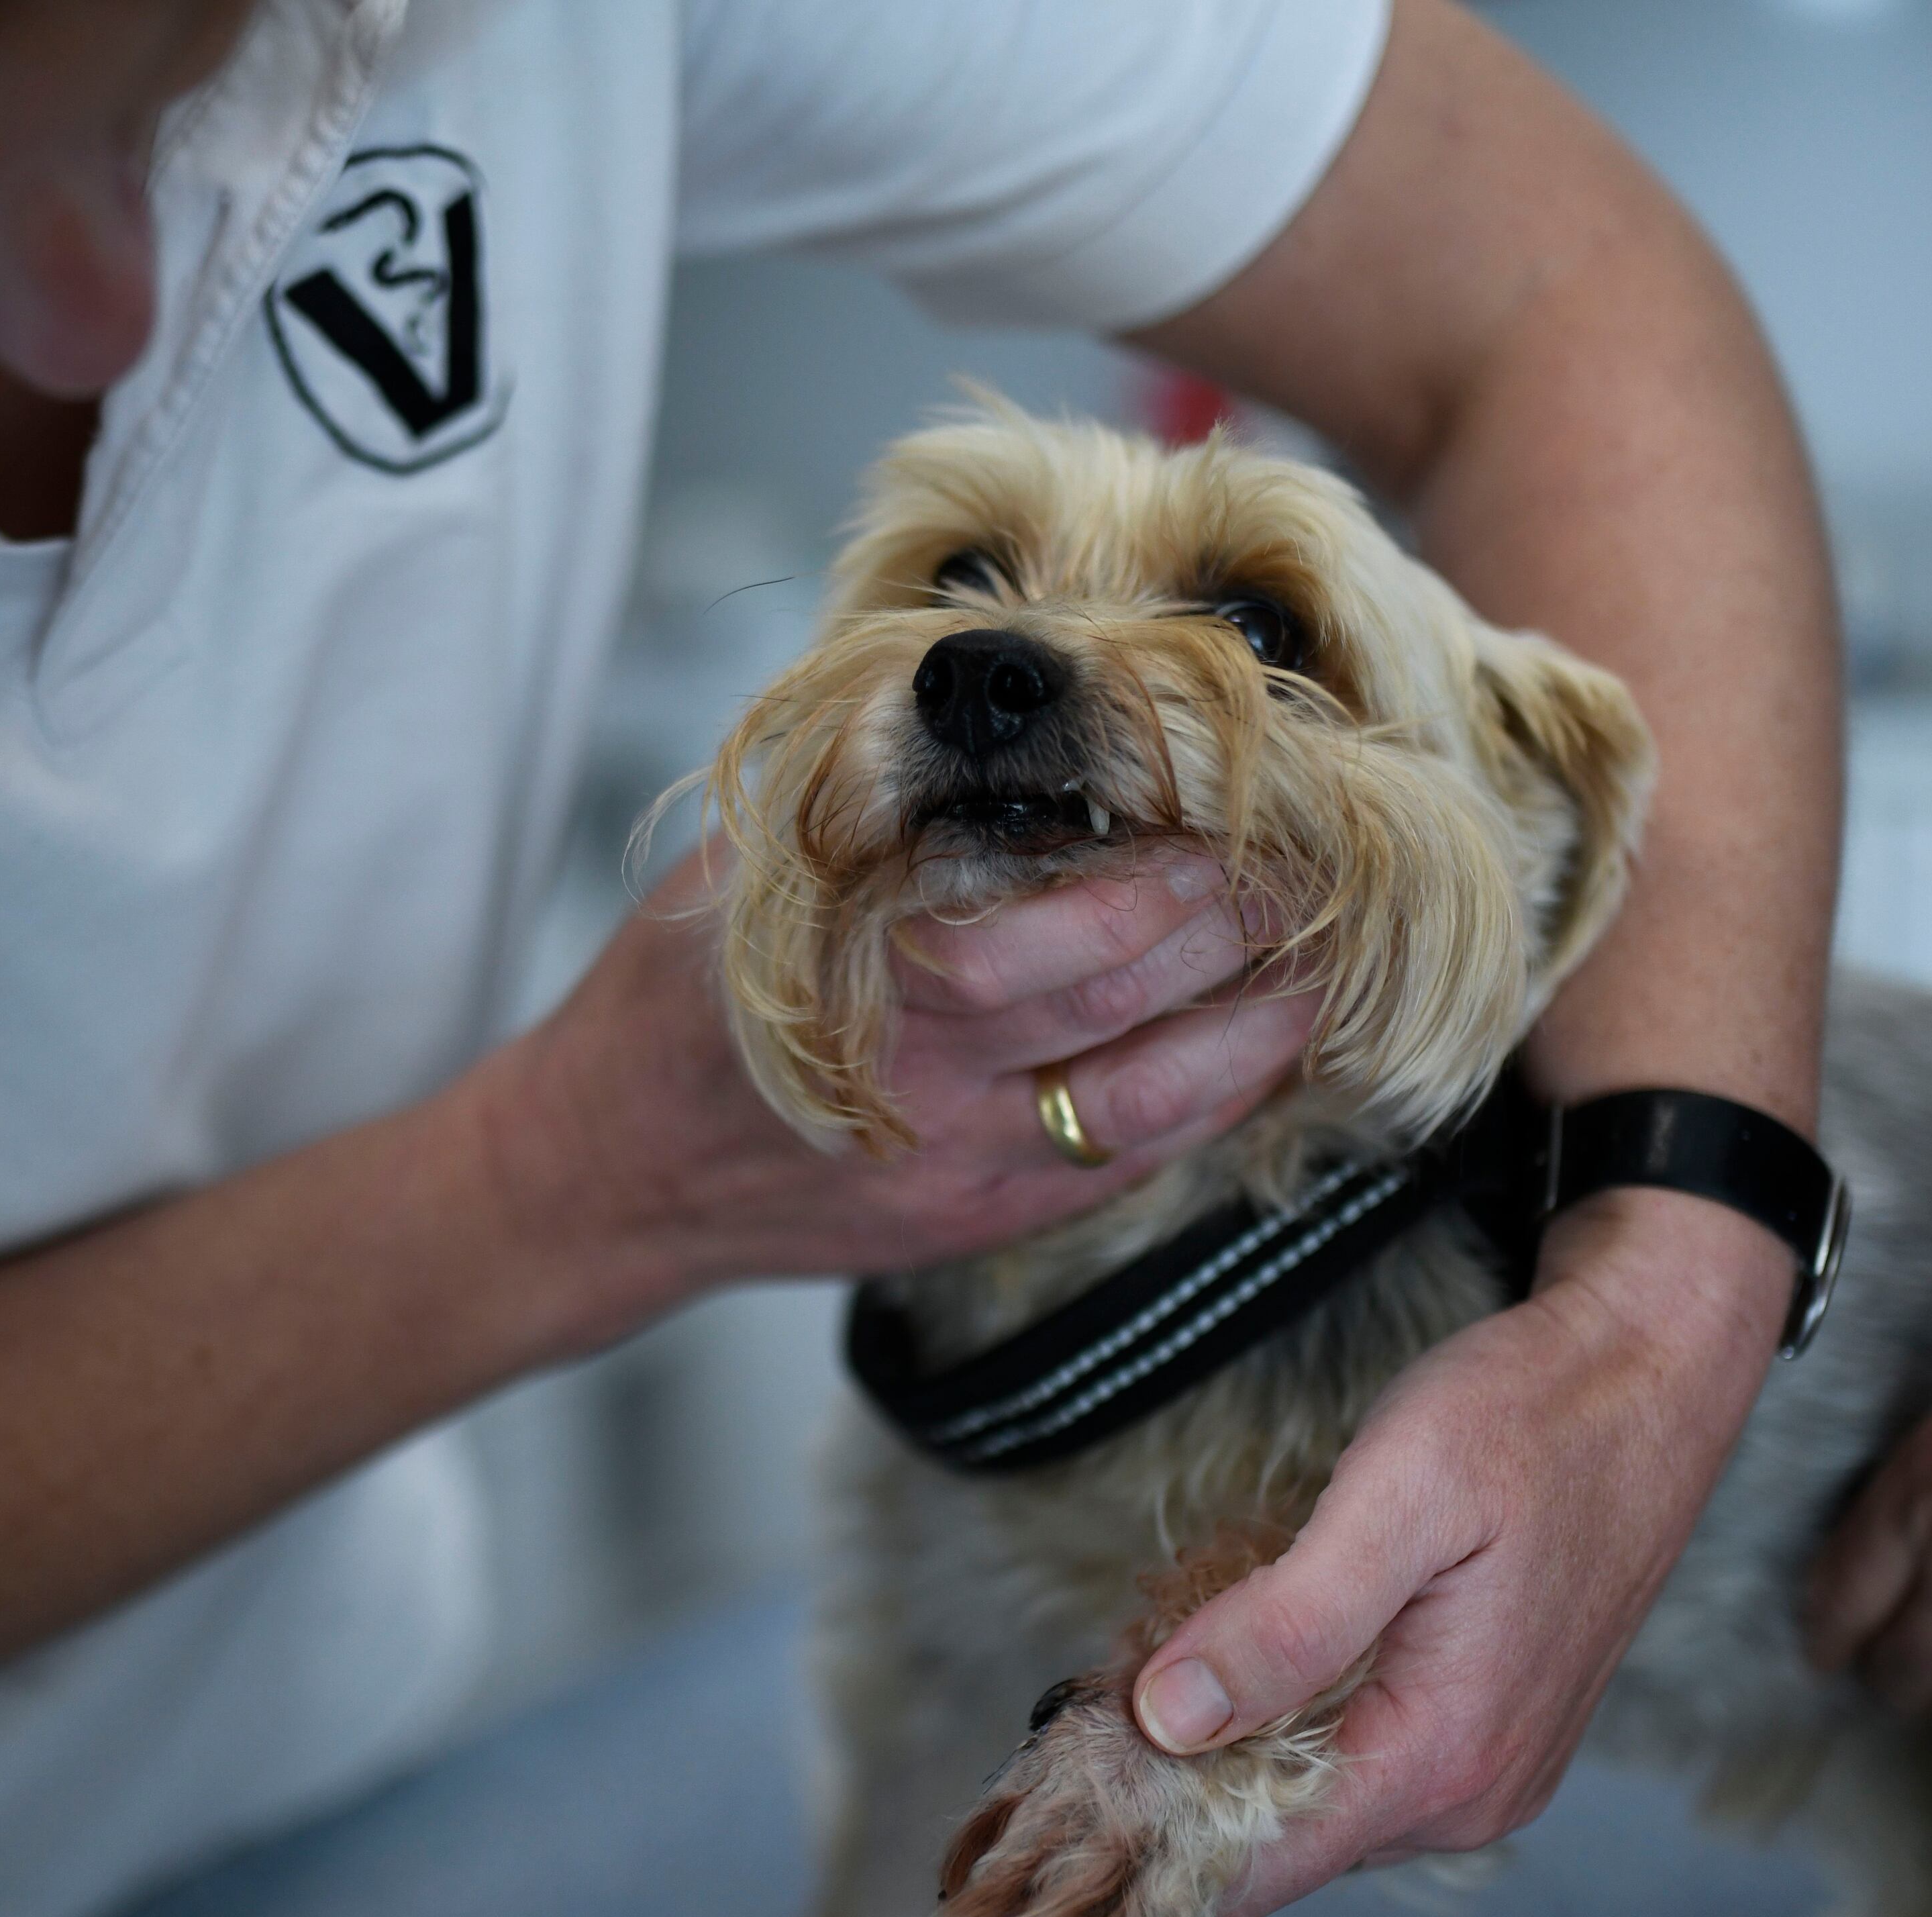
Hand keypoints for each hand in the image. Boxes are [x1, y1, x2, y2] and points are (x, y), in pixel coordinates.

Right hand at [486, 842, 1317, 1318]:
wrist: (611, 1170)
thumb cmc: (675, 991)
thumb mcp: (743, 859)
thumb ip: (865, 787)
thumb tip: (995, 681)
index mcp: (851, 965)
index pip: (1039, 916)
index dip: (1153, 863)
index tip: (1221, 795)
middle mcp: (916, 1075)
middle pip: (1111, 991)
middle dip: (1224, 919)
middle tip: (1301, 852)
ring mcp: (958, 1163)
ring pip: (1145, 1096)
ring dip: (1251, 1023)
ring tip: (1320, 950)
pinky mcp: (983, 1220)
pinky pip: (1128, 1165)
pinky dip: (1211, 1104)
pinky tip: (1266, 1046)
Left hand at [1123, 1184, 1789, 1916]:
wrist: (1653, 1370)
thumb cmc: (1530, 1416)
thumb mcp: (1395, 1499)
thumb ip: (1285, 1624)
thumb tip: (1167, 1722)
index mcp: (1444, 1758)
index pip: (1255, 1869)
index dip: (1145, 1834)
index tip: (1060, 1770)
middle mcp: (1471, 1795)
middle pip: (1274, 1840)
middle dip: (1177, 1779)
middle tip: (1100, 1679)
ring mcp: (1488, 1770)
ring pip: (1309, 1799)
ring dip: (1232, 1741)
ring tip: (1177, 1641)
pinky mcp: (1488, 1729)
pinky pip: (1356, 1758)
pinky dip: (1290, 1714)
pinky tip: (1261, 1634)